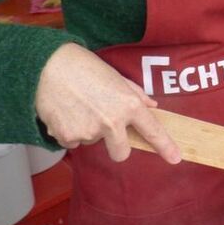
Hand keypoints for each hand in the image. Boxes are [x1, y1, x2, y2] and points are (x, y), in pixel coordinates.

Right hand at [35, 43, 181, 163]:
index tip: (175, 158)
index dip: (165, 147)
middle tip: (105, 127)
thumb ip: (135, 94)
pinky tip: (65, 112)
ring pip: (93, 142)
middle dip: (116, 147)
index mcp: (128, 105)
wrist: (48, 66)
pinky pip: (73, 142)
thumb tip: (151, 106)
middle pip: (121, 153)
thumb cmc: (84, 67)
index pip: (152, 130)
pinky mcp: (68, 137)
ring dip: (89, 130)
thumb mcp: (116, 77)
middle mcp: (112, 122)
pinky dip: (70, 131)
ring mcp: (90, 132)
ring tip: (79, 106)